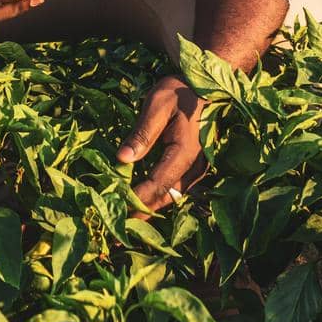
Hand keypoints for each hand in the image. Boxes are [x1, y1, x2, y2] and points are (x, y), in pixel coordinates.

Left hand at [117, 75, 209, 217]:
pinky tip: (139, 207)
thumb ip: (141, 134)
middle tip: (115, 233)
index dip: (135, 201)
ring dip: (148, 211)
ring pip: (170, 198)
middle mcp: (194, 167)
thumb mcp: (157, 105)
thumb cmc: (180, 93)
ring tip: (124, 224)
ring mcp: (197, 171)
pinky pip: (174, 191)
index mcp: (184, 152)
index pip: (156, 184)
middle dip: (140, 215)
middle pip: (164, 198)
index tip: (116, 214)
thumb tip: (121, 160)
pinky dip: (156, 200)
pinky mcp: (193, 170)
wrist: (206, 88)